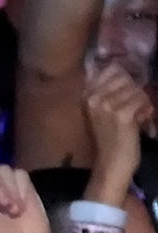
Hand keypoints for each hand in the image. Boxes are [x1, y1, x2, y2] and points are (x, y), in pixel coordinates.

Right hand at [83, 60, 153, 203]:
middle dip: (135, 89)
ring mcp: (107, 105)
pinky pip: (141, 100)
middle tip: (136, 103)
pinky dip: (146, 108)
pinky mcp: (122, 115)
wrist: (112, 162)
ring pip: (135, 89)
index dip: (125, 75)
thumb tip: (124, 72)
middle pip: (124, 77)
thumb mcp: (101, 112)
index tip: (129, 87)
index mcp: (87, 95)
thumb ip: (108, 92)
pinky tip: (143, 118)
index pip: (110, 70)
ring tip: (141, 112)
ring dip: (142, 99)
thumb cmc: (109, 138)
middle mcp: (94, 97)